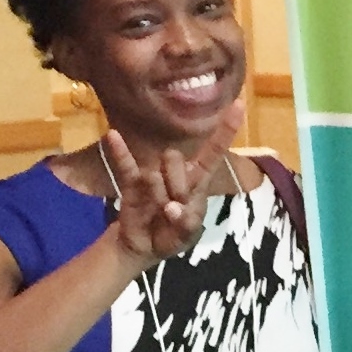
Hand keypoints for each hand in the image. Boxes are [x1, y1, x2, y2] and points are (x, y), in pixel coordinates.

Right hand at [102, 103, 241, 266]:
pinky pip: (126, 164)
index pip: (212, 153)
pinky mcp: (132, 182)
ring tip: (156, 212)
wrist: (144, 247)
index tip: (239, 104)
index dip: (225, 131)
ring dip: (156, 195)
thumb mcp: (186, 235)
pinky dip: (120, 152)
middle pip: (175, 158)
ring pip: (155, 171)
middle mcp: (176, 172)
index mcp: (197, 181)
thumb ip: (185, 223)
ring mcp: (153, 174)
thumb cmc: (171, 235)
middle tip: (172, 208)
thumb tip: (171, 208)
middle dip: (175, 185)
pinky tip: (113, 136)